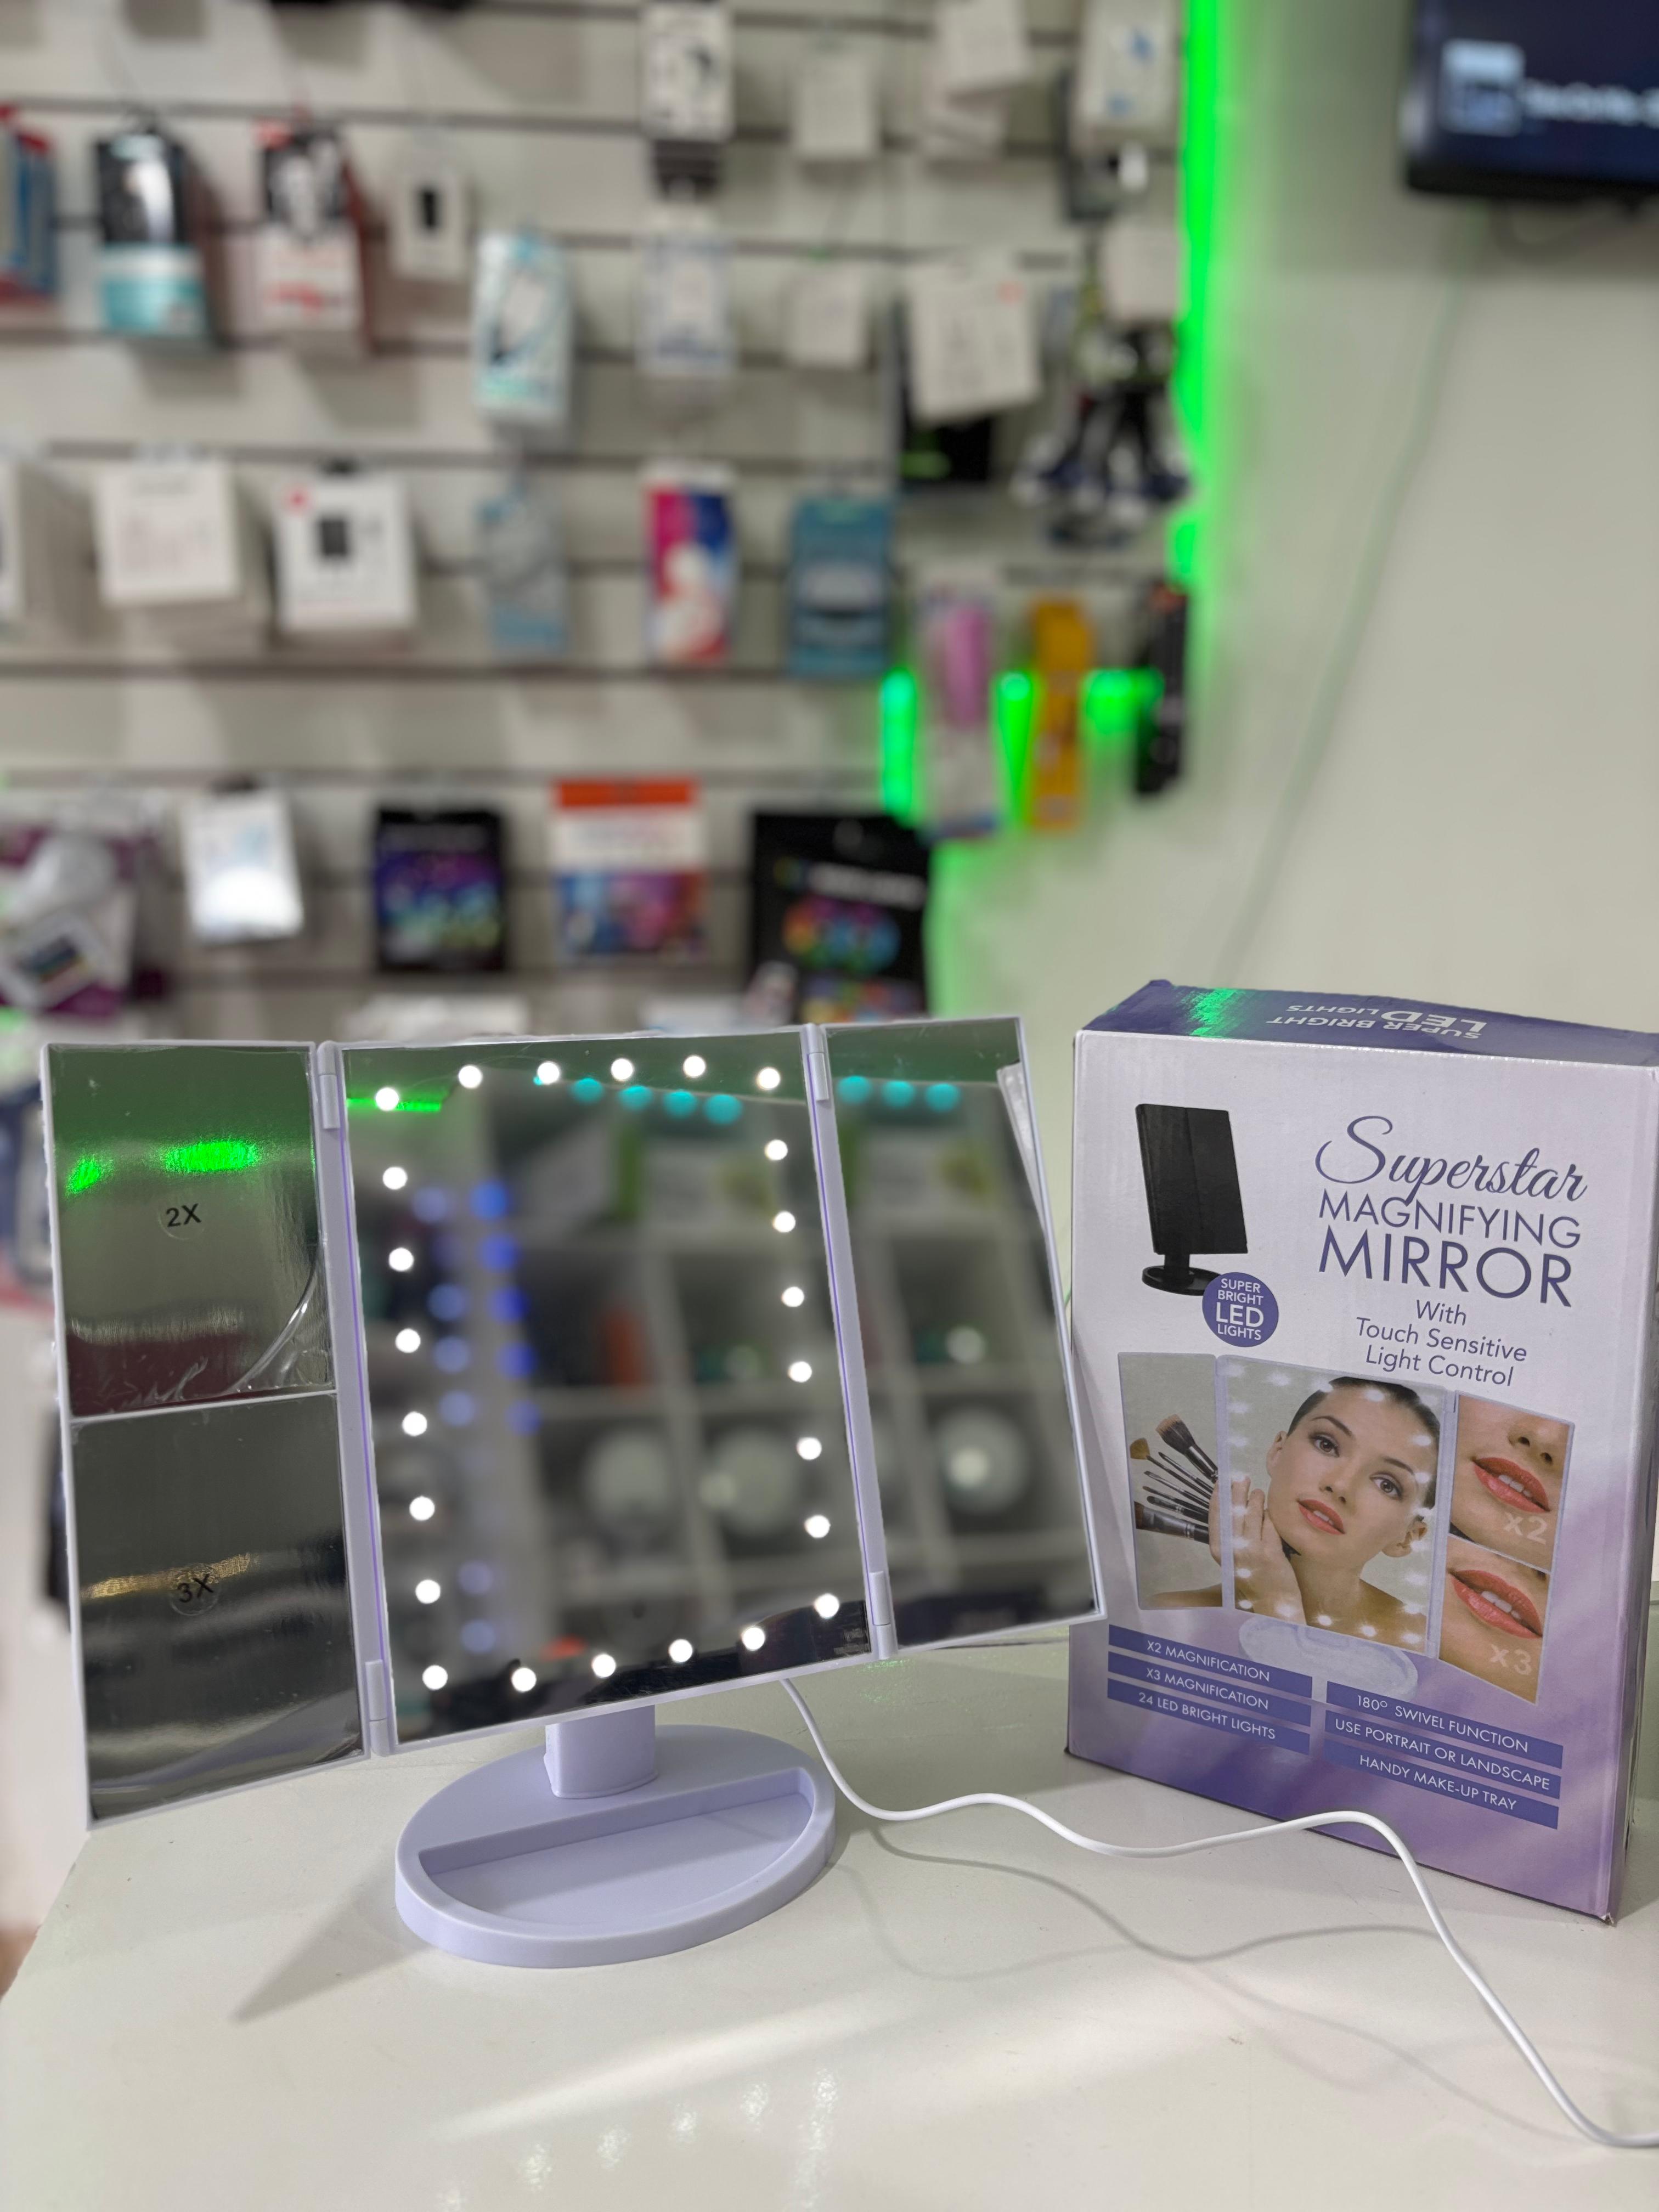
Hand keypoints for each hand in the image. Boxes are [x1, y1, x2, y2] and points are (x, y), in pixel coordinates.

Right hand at [1230, 1475, 1304, 1621]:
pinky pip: (1270, 1525)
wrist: (1270, 1603)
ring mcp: (1251, 1550)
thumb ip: (1231, 1535)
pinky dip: (1270, 1517)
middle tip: (1242, 1478)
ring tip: (1257, 1493)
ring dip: (1256, 1500)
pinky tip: (1270, 1513)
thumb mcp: (1234, 1558)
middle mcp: (1232, 1549)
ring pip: (1253, 1515)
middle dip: (1238, 1491)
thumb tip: (1234, 1506)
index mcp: (1220, 1550)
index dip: (1219, 1496)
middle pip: (1234, 1511)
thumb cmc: (1251, 1578)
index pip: (1217, 1516)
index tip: (1222, 1482)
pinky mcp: (1270, 1553)